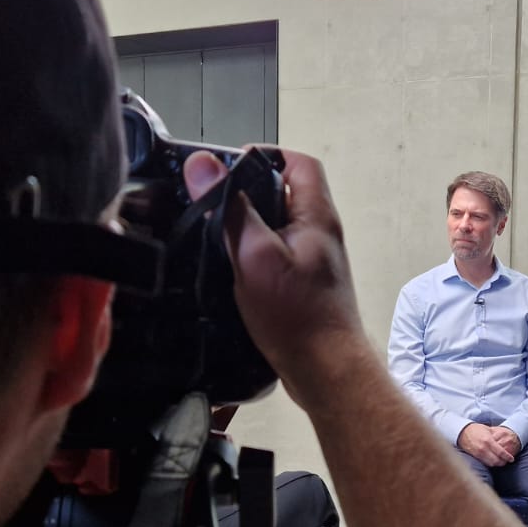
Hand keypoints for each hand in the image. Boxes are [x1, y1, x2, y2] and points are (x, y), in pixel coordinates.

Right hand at [184, 148, 368, 404]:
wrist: (325, 370)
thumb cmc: (297, 315)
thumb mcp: (255, 255)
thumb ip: (231, 209)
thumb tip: (203, 165)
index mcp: (316, 216)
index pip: (298, 163)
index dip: (264, 156)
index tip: (227, 169)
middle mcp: (319, 233)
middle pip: (282, 192)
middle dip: (246, 193)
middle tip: (212, 203)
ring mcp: (312, 260)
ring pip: (275, 225)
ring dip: (245, 226)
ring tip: (214, 234)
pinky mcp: (302, 284)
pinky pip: (273, 253)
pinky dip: (250, 253)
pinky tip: (228, 267)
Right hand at [458, 422, 515, 466]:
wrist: (462, 432)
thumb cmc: (476, 429)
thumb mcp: (488, 430)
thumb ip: (497, 437)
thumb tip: (506, 442)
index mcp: (488, 441)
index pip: (501, 452)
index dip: (507, 457)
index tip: (511, 459)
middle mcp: (483, 449)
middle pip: (496, 461)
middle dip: (503, 462)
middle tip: (507, 461)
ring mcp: (478, 454)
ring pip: (491, 464)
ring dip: (497, 464)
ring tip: (501, 461)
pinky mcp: (475, 457)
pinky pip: (485, 463)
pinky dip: (490, 463)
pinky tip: (493, 461)